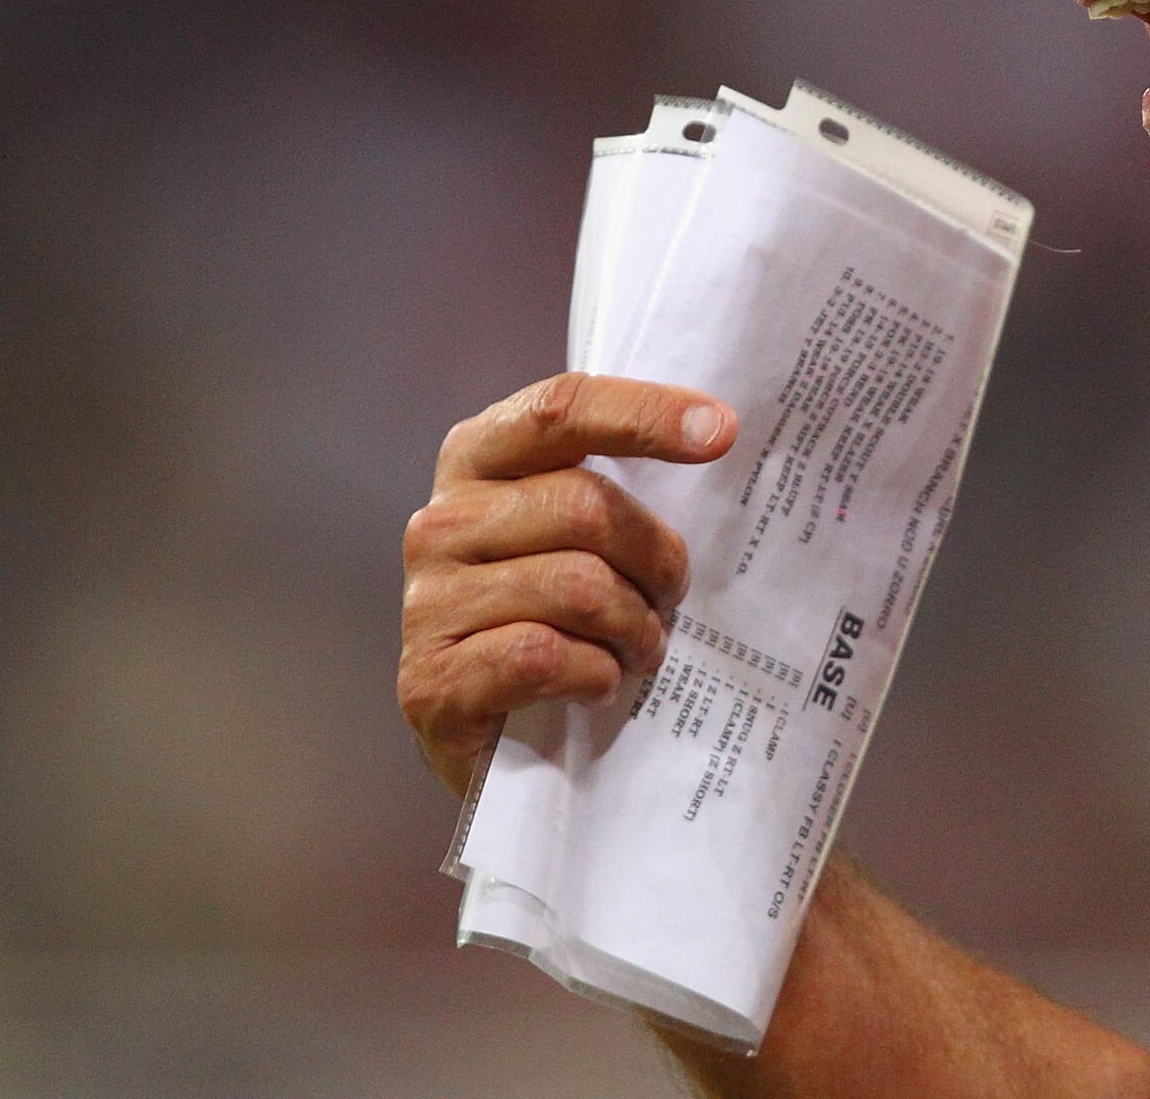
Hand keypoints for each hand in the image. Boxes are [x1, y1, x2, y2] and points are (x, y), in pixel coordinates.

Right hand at [398, 371, 738, 796]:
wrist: (493, 738)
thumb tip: (718, 432)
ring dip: (634, 626)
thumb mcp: (580, 533)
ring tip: (642, 647)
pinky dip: (593, 673)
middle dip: (656, 558)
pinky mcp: (430, 682)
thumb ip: (618, 482)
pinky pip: (542, 655)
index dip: (644, 414)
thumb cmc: (555, 615)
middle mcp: (442, 521)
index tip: (721, 431)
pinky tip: (599, 683)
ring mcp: (428, 602)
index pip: (561, 410)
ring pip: (575, 586)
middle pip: (586, 508)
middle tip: (673, 596)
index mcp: (479, 459)